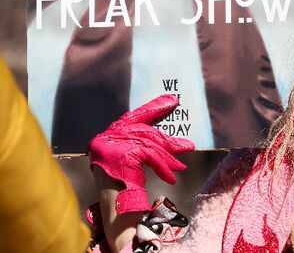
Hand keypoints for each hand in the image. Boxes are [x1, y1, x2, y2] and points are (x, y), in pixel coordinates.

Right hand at [89, 94, 194, 214]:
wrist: (104, 195)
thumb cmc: (115, 177)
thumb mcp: (127, 158)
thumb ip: (142, 147)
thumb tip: (173, 145)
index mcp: (116, 130)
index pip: (139, 114)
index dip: (156, 106)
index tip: (173, 98)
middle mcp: (117, 133)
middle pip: (150, 134)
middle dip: (170, 142)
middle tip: (189, 146)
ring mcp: (121, 142)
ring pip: (152, 147)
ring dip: (169, 159)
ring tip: (182, 167)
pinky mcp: (127, 153)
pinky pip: (151, 158)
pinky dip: (162, 169)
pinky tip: (172, 179)